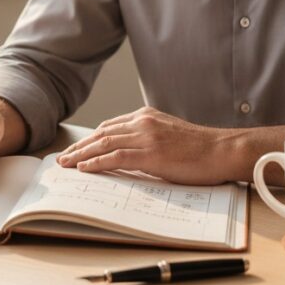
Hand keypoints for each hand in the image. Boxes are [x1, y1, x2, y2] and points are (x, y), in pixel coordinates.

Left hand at [56, 106, 240, 184]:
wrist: (221, 150)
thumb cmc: (200, 148)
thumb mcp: (169, 135)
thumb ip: (148, 138)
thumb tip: (128, 154)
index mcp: (146, 116)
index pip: (109, 126)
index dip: (89, 139)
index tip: (76, 149)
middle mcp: (143, 122)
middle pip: (101, 133)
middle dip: (79, 147)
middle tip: (63, 158)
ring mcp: (146, 136)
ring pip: (104, 143)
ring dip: (81, 155)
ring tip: (66, 164)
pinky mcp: (151, 153)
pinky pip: (116, 156)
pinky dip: (97, 162)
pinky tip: (84, 168)